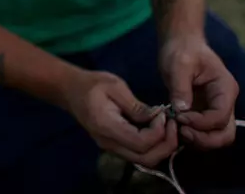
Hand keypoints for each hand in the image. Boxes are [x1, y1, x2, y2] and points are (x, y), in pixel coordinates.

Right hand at [60, 69, 177, 167]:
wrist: (71, 90)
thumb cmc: (92, 84)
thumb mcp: (115, 86)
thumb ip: (136, 106)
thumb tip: (158, 118)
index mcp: (107, 127)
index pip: (140, 143)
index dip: (158, 132)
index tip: (163, 114)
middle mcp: (110, 144)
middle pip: (145, 159)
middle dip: (166, 145)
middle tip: (173, 124)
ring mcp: (112, 147)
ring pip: (144, 160)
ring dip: (161, 147)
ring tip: (167, 126)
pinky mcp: (116, 145)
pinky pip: (139, 153)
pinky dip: (153, 146)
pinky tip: (157, 128)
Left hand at [159, 35, 238, 149]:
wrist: (180, 43)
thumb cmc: (182, 49)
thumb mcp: (179, 64)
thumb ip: (181, 88)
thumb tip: (181, 111)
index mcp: (225, 89)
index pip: (220, 117)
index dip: (201, 123)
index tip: (179, 117)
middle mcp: (226, 102)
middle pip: (225, 134)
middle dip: (204, 139)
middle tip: (181, 132)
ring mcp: (216, 109)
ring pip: (216, 137)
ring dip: (198, 140)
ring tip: (177, 130)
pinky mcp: (204, 113)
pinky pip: (204, 132)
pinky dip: (193, 135)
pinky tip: (176, 128)